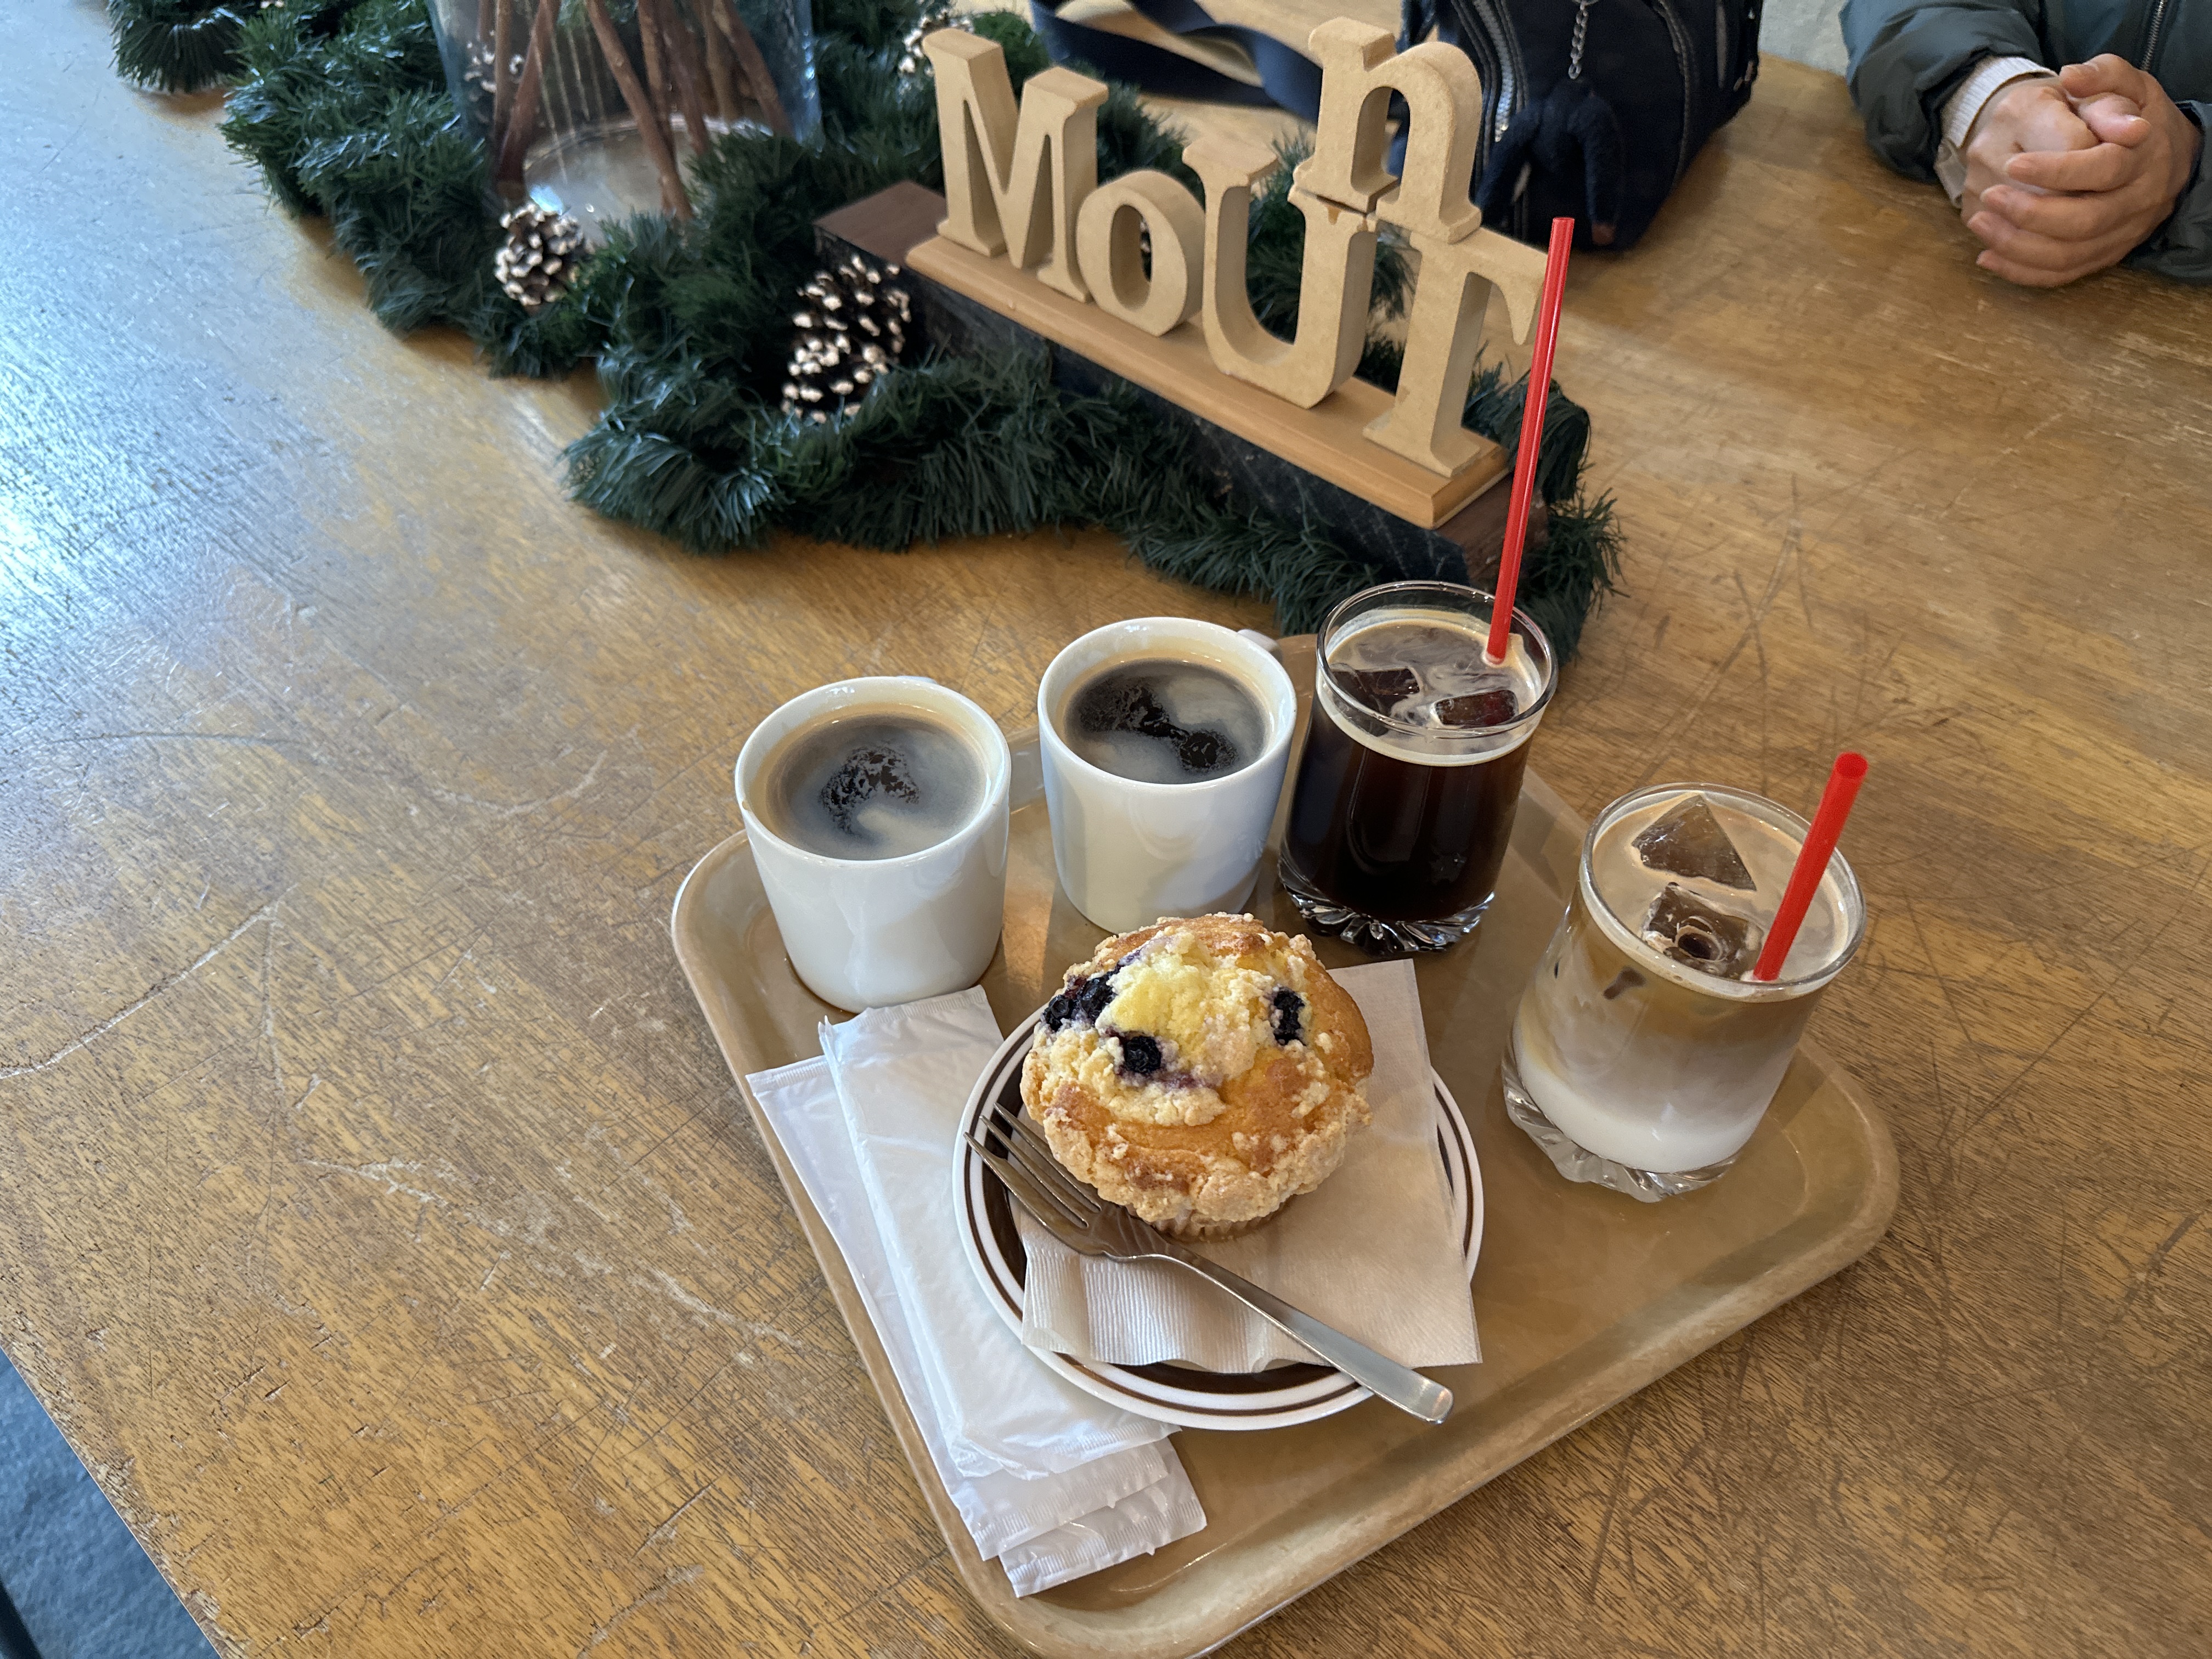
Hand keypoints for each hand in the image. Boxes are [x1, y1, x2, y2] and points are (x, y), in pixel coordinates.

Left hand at [1970, 55, 2205, 286]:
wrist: (2154, 151)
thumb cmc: (2128, 112)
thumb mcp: (2124, 83)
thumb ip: (2102, 76)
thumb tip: (2073, 76)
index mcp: (2144, 154)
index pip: (2104, 168)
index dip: (2057, 170)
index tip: (2014, 165)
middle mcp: (2139, 199)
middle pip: (2085, 220)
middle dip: (2031, 214)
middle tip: (1990, 196)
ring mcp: (2122, 233)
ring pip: (2069, 255)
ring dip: (2018, 246)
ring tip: (1980, 221)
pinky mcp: (2104, 254)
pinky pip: (2062, 275)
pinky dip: (2023, 271)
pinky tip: (1987, 256)